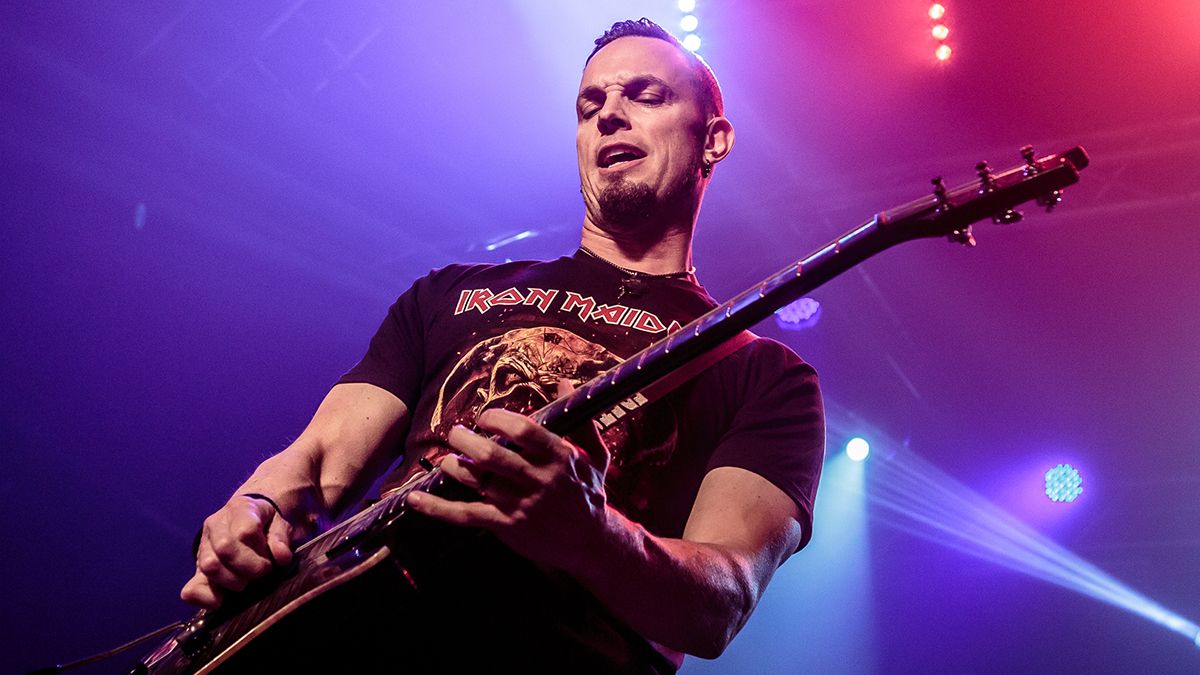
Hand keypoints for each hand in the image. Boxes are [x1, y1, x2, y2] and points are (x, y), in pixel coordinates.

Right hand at [181, 495, 294, 608]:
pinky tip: (220, 601)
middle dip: (247, 568)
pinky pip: (192, 588)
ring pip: (209, 566)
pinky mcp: (197, 568)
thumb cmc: (266, 524)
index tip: (271, 562)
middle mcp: (216, 524)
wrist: (247, 520)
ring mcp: (203, 546)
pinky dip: (205, 598)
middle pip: (224, 548)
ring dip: (232, 581)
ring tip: (245, 581)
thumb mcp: (279, 523)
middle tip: (260, 573)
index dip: (260, 552)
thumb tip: (281, 557)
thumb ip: (281, 538)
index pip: (245, 532)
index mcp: (239, 509)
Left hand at [407, 380, 610, 572]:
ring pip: (477, 481)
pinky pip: (466, 514)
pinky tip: (414, 500)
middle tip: (456, 432)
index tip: (485, 417)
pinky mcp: (506, 526)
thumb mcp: (595, 455)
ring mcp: (520, 505)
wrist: (591, 543)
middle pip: (492, 455)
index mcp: (559, 457)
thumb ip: (579, 420)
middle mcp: (538, 480)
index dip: (498, 419)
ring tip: (447, 459)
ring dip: (453, 466)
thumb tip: (564, 383)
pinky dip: (437, 508)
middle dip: (466, 439)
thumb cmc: (589, 493)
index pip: (524, 431)